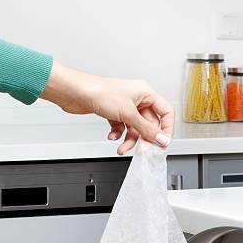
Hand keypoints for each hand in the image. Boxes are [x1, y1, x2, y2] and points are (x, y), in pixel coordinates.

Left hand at [40, 60, 173, 154]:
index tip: (162, 142)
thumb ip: (147, 129)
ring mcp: (125, 106)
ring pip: (135, 128)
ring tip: (122, 147)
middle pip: (149, 124)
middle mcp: (137, 99)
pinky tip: (112, 136)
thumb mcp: (129, 114)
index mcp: (145, 93)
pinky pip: (123, 128)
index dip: (166, 129)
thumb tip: (162, 139)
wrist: (77, 93)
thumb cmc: (100, 93)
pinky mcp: (114, 113)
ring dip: (129, 140)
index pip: (165, 112)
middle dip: (143, 138)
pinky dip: (118, 134)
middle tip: (142, 150)